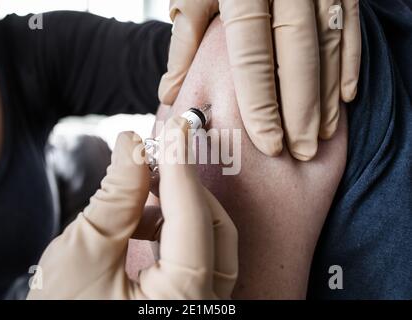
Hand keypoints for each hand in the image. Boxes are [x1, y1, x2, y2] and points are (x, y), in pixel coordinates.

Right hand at [27, 117, 237, 299]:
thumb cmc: (61, 315)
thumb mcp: (83, 253)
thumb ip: (116, 196)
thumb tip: (132, 145)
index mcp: (182, 303)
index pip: (192, 218)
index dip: (181, 165)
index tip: (175, 127)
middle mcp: (205, 308)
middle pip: (215, 231)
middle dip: (183, 189)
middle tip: (154, 158)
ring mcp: (202, 307)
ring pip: (211, 244)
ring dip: (177, 210)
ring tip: (137, 194)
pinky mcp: (190, 303)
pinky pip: (197, 258)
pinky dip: (173, 233)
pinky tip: (141, 222)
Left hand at [159, 0, 360, 160]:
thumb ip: (184, 40)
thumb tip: (171, 93)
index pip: (253, 60)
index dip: (262, 105)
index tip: (269, 143)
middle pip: (298, 59)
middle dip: (302, 111)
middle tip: (302, 151)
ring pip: (328, 47)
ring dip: (328, 95)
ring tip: (323, 135)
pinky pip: (351, 26)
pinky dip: (350, 63)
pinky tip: (346, 96)